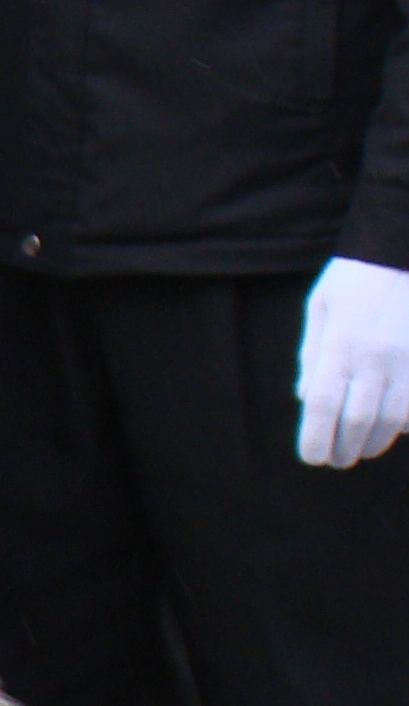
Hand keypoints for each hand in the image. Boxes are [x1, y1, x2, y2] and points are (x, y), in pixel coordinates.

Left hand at [296, 255, 408, 467]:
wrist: (405, 246)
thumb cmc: (357, 276)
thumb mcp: (321, 308)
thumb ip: (313, 355)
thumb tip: (307, 398)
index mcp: (341, 344)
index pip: (323, 406)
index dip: (316, 439)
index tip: (312, 457)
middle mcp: (377, 357)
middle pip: (358, 421)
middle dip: (345, 448)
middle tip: (337, 459)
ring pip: (394, 420)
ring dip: (375, 441)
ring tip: (362, 448)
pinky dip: (407, 422)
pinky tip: (395, 425)